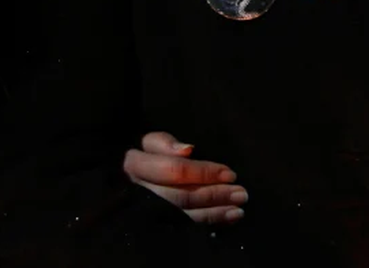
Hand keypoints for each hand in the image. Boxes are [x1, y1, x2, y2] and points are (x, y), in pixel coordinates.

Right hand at [123, 132, 247, 222]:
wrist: (126, 178)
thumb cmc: (146, 155)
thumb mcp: (150, 142)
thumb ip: (165, 143)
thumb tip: (188, 150)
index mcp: (136, 166)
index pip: (175, 171)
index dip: (203, 172)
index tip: (229, 173)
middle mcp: (142, 192)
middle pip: (182, 196)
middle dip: (214, 194)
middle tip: (242, 192)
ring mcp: (150, 211)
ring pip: (185, 214)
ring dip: (216, 211)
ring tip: (239, 207)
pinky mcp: (160, 223)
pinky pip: (186, 225)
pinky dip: (210, 221)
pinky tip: (228, 216)